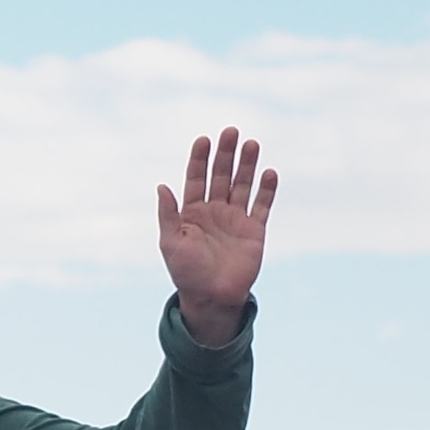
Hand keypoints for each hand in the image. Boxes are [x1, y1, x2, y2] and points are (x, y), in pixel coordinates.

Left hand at [157, 128, 273, 346]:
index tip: (203, 139)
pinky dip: (266, 190)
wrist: (211, 297)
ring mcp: (235, 219)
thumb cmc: (186, 272)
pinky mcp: (254, 229)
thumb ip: (168, 215)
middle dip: (225, 154)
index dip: (199, 160)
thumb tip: (161, 186)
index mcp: (191, 212)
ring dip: (247, 165)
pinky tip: (268, 172)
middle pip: (221, 176)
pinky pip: (262, 205)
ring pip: (242, 185)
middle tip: (231, 132)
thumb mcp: (170, 243)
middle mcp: (214, 211)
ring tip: (251, 144)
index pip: (195, 179)